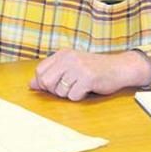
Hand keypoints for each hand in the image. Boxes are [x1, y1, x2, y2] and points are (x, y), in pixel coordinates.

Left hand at [29, 48, 150, 100]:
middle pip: (46, 81)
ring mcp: (78, 67)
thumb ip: (52, 73)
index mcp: (62, 54)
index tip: (52, 87)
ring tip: (79, 87)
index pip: (40, 70)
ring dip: (68, 94)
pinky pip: (73, 96)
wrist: (120, 68)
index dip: (42, 83)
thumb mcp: (71, 66)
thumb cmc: (94, 69)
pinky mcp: (88, 78)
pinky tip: (86, 90)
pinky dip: (78, 97)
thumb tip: (31, 85)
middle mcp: (68, 58)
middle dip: (53, 90)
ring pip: (60, 91)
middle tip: (66, 89)